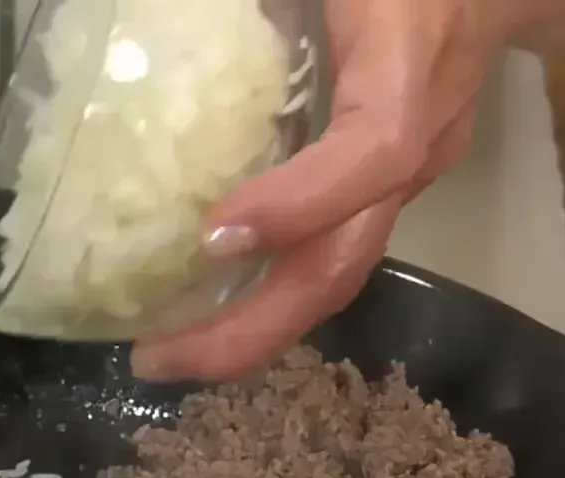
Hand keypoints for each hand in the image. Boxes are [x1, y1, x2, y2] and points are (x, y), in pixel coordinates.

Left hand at [130, 0, 523, 380]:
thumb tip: (147, 19)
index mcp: (408, 60)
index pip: (375, 150)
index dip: (302, 201)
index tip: (214, 235)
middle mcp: (417, 135)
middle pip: (347, 258)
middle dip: (252, 326)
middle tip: (157, 358)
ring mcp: (409, 173)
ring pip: (337, 270)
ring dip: (252, 327)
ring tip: (165, 352)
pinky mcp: (386, 188)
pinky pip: (327, 251)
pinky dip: (265, 292)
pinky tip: (199, 310)